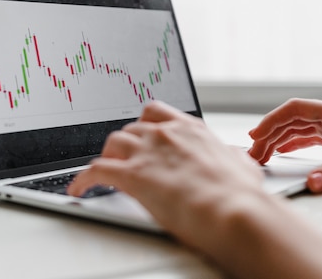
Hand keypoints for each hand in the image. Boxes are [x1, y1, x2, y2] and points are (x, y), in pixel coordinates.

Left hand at [67, 101, 264, 245]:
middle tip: (126, 158)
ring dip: (108, 155)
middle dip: (127, 143)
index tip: (143, 133)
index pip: (157, 112)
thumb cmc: (240, 192)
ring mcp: (147, 152)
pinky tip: (80, 187)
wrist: (233, 209)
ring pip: (113, 142)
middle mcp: (165, 134)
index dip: (146, 124)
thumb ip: (232, 157)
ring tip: (108, 169)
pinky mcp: (132, 175)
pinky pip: (96, 170)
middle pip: (132, 128)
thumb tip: (235, 159)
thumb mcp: (241, 165)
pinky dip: (84, 179)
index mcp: (190, 129)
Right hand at [248, 98, 321, 191]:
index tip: (256, 135)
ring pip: (298, 127)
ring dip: (278, 139)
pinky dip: (291, 143)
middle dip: (270, 133)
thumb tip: (311, 182)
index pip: (296, 109)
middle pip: (292, 118)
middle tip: (253, 152)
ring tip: (261, 154)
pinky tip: (281, 151)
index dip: (272, 120)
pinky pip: (308, 136)